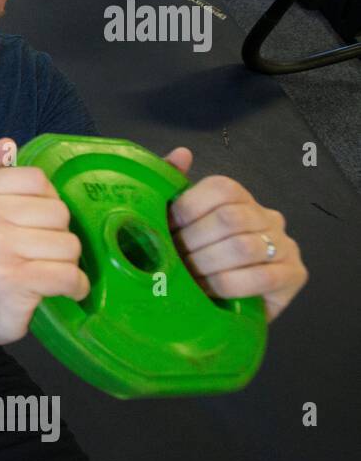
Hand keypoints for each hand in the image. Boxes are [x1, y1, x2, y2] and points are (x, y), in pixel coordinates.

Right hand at [0, 137, 89, 346]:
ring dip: (65, 263)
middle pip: (58, 212)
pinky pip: (69, 275)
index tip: (31, 224)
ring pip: (69, 245)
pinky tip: (64, 290)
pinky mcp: (13, 281)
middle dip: (57, 236)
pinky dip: (75, 286)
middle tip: (36, 253)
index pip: (37, 180)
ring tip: (44, 272)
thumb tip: (6, 143)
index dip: (44, 203)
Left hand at [161, 147, 307, 321]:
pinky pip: (261, 277)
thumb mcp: (178, 227)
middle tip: (175, 261)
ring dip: (208, 266)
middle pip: (230, 219)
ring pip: (244, 247)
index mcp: (238, 198)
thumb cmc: (196, 261)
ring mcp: (284, 244)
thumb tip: (181, 153)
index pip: (221, 188)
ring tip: (189, 279)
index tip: (167, 232)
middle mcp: (266, 215)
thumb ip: (173, 188)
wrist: (220, 307)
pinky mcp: (294, 274)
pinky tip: (211, 292)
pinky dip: (227, 285)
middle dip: (193, 243)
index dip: (188, 211)